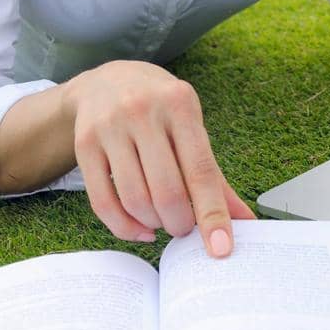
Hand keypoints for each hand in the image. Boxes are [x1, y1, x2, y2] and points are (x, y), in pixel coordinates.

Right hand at [68, 60, 255, 256]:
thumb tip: (245, 222)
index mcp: (179, 104)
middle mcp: (143, 111)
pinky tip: (140, 229)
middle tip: (184, 228)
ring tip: (162, 222)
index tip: (222, 249)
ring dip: (153, 225)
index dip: (213, 214)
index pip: (201, 170)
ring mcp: (110, 127)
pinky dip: (124, 227)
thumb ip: (214, 175)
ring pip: (134, 199)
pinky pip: (103, 202)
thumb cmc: (159, 109)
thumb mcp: (191, 127)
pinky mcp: (84, 145)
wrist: (107, 81)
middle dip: (180, 223)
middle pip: (166, 191)